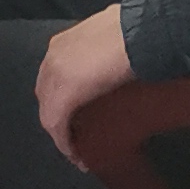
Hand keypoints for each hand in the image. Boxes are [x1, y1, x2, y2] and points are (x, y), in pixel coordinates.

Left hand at [34, 6, 137, 159]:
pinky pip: (56, 124)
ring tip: (77, 151)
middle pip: (47, 95)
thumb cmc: (137, 33)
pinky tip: (76, 155)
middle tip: (77, 136)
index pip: (53, 77)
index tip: (76, 118)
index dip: (61, 99)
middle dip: (58, 117)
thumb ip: (105, 52)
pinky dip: (65, 142)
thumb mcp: (112, 41)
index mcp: (63, 43)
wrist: (143, 33)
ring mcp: (55, 75)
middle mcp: (53, 57)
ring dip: (61, 133)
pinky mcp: (63, 95)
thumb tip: (119, 60)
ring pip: (49, 112)